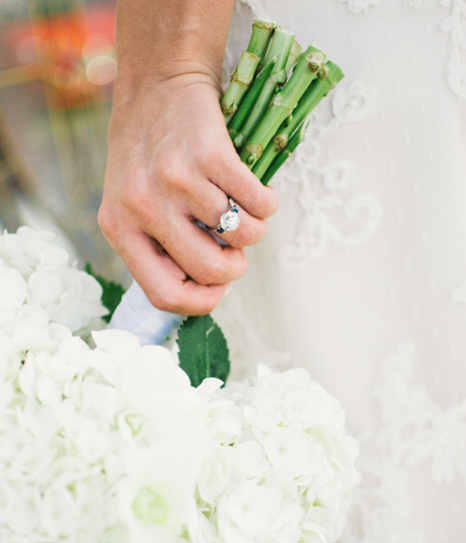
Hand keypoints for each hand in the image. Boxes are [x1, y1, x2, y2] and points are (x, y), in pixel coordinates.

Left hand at [98, 72, 277, 314]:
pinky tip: (257, 192)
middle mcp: (142, 206)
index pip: (162, 294)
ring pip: (241, 237)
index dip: (199, 302)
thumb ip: (156, 246)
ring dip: (254, 231)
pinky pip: (258, 204)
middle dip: (235, 269)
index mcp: (119, 227)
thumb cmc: (148, 152)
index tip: (217, 291)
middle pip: (209, 270)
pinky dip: (267, 204)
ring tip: (243, 211)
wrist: (158, 83)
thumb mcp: (133, 203)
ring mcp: (176, 180)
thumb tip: (204, 289)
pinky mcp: (209, 154)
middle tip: (235, 250)